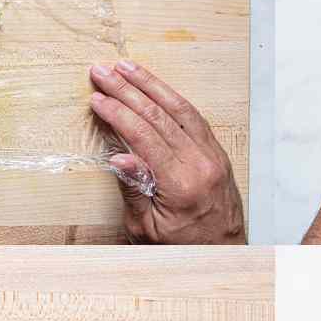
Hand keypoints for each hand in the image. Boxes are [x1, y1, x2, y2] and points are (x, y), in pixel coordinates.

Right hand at [88, 60, 245, 244]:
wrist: (223, 253)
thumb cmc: (181, 247)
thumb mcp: (147, 229)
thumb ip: (134, 190)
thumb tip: (118, 157)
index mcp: (181, 184)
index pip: (144, 136)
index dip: (118, 113)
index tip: (97, 98)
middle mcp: (201, 164)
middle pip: (159, 116)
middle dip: (127, 90)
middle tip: (103, 72)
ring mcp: (213, 156)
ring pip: (180, 109)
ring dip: (151, 85)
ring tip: (126, 67)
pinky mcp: (218, 153)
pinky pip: (195, 117)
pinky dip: (173, 98)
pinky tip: (156, 86)